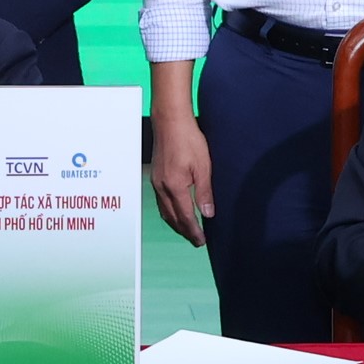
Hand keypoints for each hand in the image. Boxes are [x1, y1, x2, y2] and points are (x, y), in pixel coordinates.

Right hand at [149, 114, 214, 246]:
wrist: (170, 121)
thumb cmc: (188, 140)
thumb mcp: (203, 166)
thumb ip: (204, 192)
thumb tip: (207, 214)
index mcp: (175, 187)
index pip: (185, 217)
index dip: (194, 231)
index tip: (202, 242)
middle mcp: (162, 188)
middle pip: (172, 218)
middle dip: (184, 231)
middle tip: (196, 241)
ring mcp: (156, 182)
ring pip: (165, 211)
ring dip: (176, 224)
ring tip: (187, 230)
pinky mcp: (155, 176)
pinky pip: (161, 202)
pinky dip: (169, 212)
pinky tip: (176, 211)